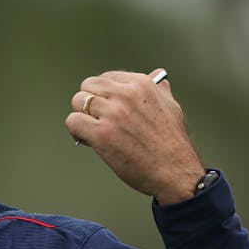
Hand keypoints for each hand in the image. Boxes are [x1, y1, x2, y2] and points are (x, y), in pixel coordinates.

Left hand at [66, 69, 205, 204]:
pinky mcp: (101, 133)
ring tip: (90, 129)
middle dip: (88, 102)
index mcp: (142, 84)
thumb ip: (159, 91)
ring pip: (78, 102)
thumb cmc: (172, 144)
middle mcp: (125, 95)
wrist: (174, 171)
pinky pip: (73, 121)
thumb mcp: (172, 107)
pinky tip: (86, 139)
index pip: (107, 77)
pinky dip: (75, 130)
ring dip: (81, 116)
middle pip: (88, 86)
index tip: (105, 105)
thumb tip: (157, 77)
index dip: (102, 93)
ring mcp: (112, 114)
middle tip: (94, 117)